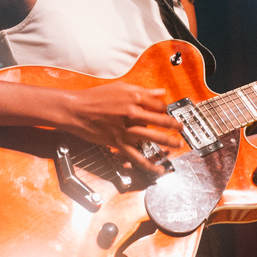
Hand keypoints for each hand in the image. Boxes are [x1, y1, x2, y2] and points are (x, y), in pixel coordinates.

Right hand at [58, 81, 180, 172]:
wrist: (76, 109)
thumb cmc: (95, 97)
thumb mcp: (120, 87)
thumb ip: (142, 90)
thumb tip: (160, 91)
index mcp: (134, 97)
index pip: (158, 104)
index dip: (165, 109)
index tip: (167, 112)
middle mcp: (133, 113)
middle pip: (161, 120)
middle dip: (174, 125)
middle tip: (181, 128)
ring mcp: (126, 130)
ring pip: (153, 138)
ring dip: (168, 142)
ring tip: (177, 145)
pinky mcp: (118, 143)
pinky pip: (136, 157)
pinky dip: (149, 165)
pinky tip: (158, 169)